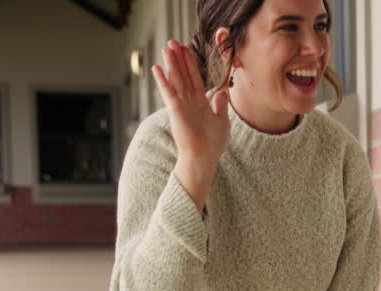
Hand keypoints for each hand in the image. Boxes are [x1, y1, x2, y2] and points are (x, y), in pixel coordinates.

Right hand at [151, 39, 229, 209]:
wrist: (204, 158)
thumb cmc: (213, 144)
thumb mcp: (222, 121)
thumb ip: (220, 105)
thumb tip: (222, 92)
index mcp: (201, 103)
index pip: (195, 78)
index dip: (191, 64)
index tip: (188, 50)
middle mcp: (190, 101)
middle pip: (184, 75)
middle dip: (179, 58)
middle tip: (173, 42)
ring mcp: (182, 105)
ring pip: (176, 80)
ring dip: (171, 64)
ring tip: (166, 48)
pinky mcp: (176, 110)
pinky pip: (169, 92)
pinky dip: (163, 81)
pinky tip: (157, 68)